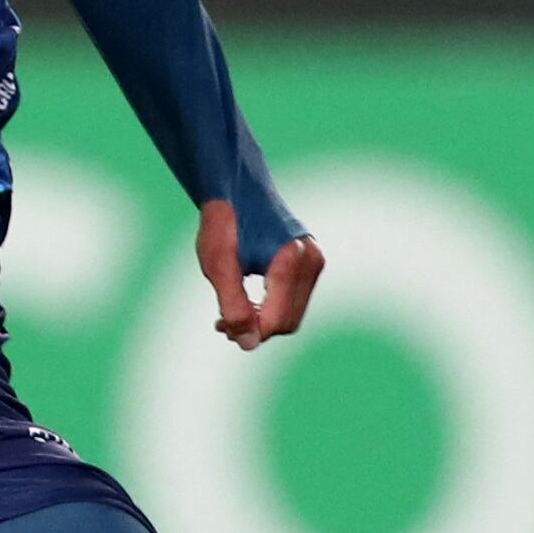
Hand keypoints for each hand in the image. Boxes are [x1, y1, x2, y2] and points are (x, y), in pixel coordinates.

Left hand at [196, 200, 322, 352]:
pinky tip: (245, 304)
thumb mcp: (218, 266)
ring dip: (262, 320)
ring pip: (291, 314)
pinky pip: (294, 300)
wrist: (236, 188)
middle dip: (255, 328)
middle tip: (221, 323)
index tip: (220, 326)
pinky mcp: (311, 263)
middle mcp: (311, 261)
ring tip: (228, 316)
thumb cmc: (224, 224)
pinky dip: (271, 308)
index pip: (277, 321)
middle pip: (287, 321)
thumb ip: (233, 306)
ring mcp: (315, 261)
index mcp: (291, 260)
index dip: (250, 332)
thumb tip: (248, 344)